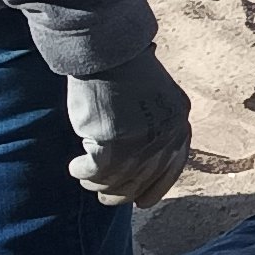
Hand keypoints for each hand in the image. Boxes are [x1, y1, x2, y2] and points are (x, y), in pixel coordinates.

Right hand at [64, 51, 191, 210]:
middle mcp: (165, 137)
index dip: (155, 189)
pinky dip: (82, 172)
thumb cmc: (123, 72)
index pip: (172, 170)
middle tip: (98, 189)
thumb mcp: (153, 101)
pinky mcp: (112, 143)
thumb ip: (153, 129)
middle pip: (140, 182)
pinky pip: (94, 173)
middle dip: (116, 191)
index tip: (141, 203)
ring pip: (114, 182)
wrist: (107, 51)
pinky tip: (76, 166)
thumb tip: (143, 166)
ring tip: (83, 174)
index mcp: (179, 124)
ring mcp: (140, 142)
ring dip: (95, 182)